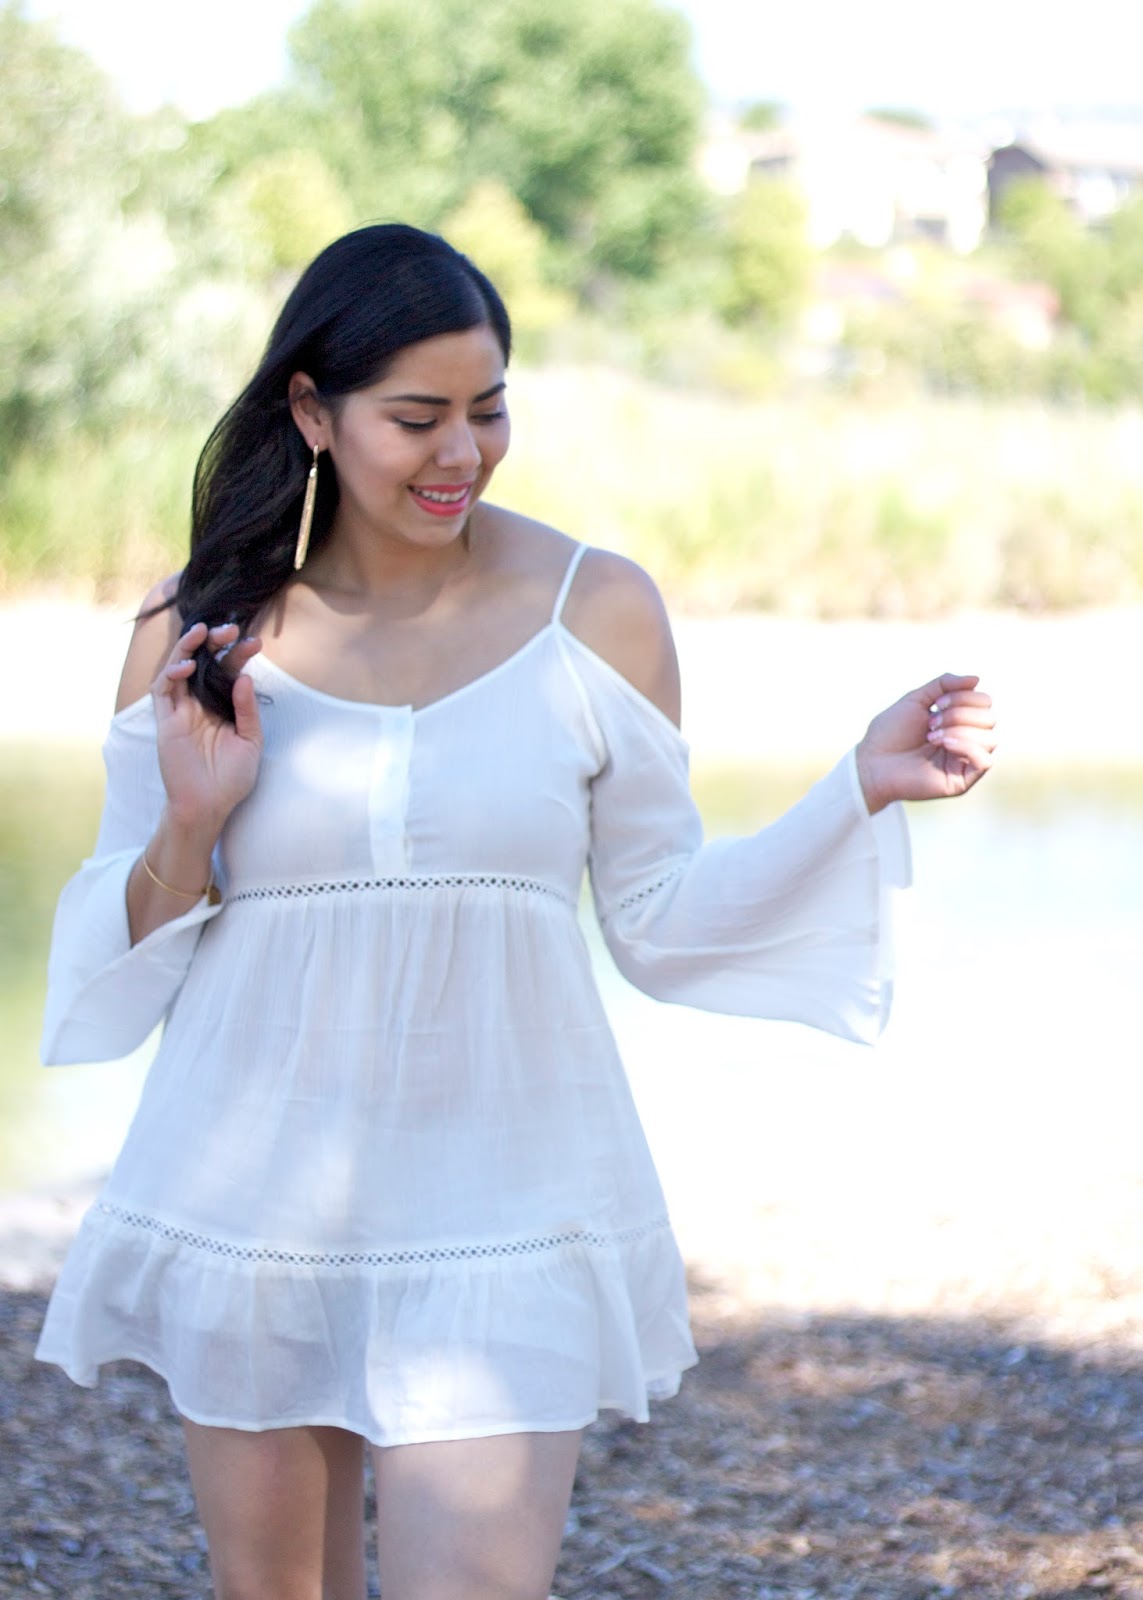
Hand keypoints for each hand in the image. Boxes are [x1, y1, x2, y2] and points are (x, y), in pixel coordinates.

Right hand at [152, 621, 263, 835]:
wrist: (209, 806)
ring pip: (178, 668)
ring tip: (203, 633)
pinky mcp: (165, 721)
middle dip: (214, 642)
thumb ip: (248, 710)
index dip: (239, 654)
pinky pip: (163, 691)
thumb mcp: (250, 741)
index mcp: (223, 705)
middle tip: (230, 629)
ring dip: (188, 648)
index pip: (229, 671)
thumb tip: (245, 677)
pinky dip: (171, 674)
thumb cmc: (231, 778)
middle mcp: (201, 703)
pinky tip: (186, 667)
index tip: (255, 643)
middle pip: (203, 662)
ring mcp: (181, 710)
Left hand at [855, 672, 995, 812]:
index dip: (965, 697)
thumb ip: (944, 684)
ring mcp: (965, 760)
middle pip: (990, 718)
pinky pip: (985, 761)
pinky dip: (967, 747)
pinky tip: (944, 745)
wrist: (872, 762)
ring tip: (932, 736)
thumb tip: (977, 678)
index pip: (984, 702)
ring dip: (961, 730)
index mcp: (958, 720)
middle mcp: (966, 740)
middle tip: (931, 723)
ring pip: (991, 739)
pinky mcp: (962, 780)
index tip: (937, 703)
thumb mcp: (916, 699)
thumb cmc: (890, 733)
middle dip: (960, 714)